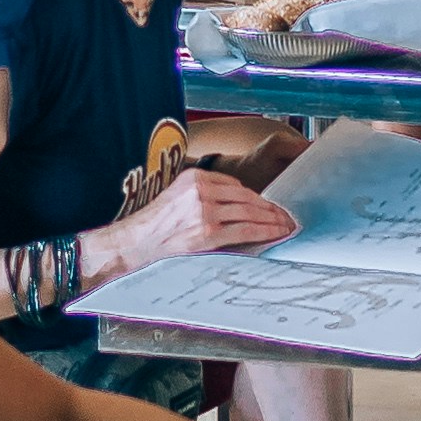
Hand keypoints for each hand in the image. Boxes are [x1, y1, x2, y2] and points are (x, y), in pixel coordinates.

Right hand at [100, 167, 297, 274]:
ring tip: (286, 226)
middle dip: (270, 208)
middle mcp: (201, 189)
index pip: (236, 185)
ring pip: (249, 213)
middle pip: (246, 197)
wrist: (133, 243)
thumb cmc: (154, 226)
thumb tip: (236, 205)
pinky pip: (243, 230)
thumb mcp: (177, 197)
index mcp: (194, 176)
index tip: (270, 205)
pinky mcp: (206, 232)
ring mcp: (204, 211)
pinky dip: (263, 232)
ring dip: (272, 220)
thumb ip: (203, 195)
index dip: (257, 197)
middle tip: (286, 217)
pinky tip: (274, 234)